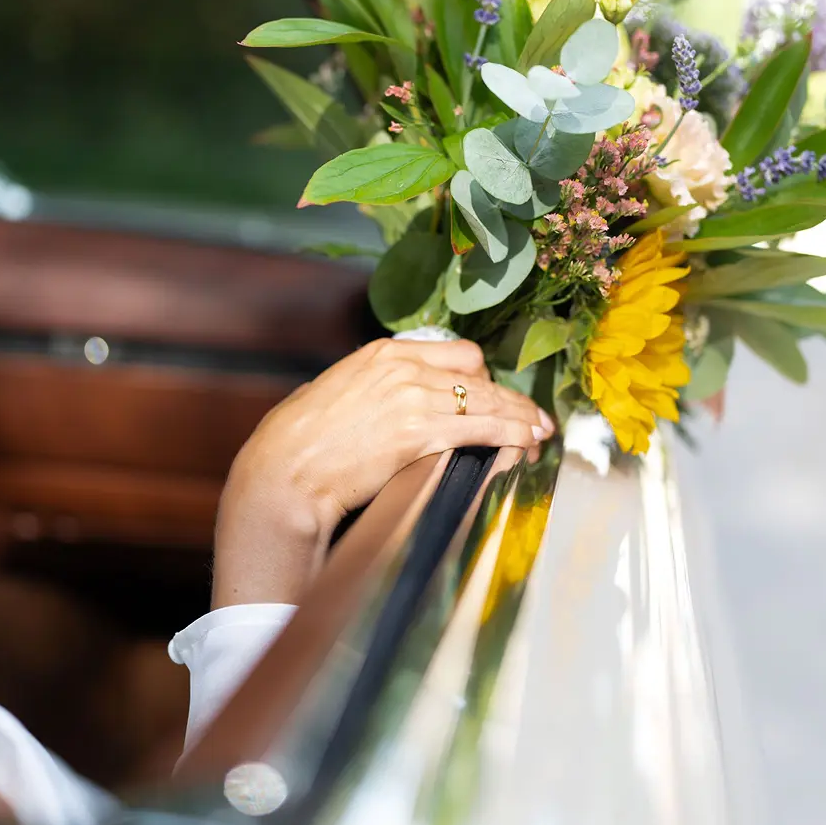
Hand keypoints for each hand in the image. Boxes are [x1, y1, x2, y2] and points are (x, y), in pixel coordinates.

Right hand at [211, 338, 553, 606]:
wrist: (284, 472)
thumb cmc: (298, 442)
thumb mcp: (334, 394)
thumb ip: (367, 388)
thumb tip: (380, 401)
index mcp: (384, 352)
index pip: (458, 354)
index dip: (482, 379)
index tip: (493, 398)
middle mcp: (403, 368)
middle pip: (481, 377)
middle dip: (511, 400)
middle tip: (535, 419)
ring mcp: (413, 398)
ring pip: (489, 403)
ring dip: (522, 420)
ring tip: (541, 435)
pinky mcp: (419, 434)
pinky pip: (483, 429)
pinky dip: (512, 436)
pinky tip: (527, 445)